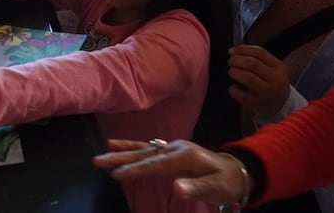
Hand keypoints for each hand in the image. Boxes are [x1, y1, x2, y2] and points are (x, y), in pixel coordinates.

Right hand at [93, 139, 248, 205]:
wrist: (234, 171)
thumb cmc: (224, 181)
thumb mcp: (215, 188)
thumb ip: (196, 188)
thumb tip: (176, 187)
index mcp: (184, 156)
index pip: (156, 164)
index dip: (136, 170)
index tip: (117, 175)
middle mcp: (174, 148)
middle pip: (144, 154)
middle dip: (121, 158)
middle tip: (99, 161)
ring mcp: (170, 148)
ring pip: (142, 150)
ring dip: (121, 152)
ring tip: (102, 153)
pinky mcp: (168, 152)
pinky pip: (146, 148)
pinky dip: (130, 147)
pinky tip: (115, 144)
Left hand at [227, 45, 290, 118]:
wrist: (281, 106)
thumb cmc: (272, 83)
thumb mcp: (273, 68)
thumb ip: (258, 58)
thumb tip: (234, 51)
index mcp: (279, 67)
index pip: (259, 52)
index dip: (242, 49)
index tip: (232, 51)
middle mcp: (274, 79)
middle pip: (252, 64)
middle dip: (236, 60)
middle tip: (230, 61)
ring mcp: (265, 92)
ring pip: (247, 77)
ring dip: (234, 72)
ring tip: (231, 72)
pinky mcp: (256, 103)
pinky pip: (239, 93)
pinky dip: (233, 88)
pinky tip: (234, 87)